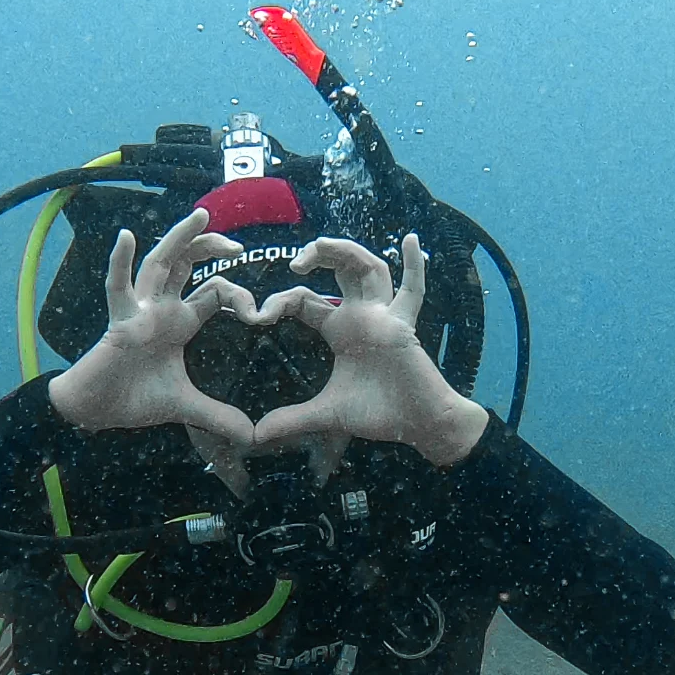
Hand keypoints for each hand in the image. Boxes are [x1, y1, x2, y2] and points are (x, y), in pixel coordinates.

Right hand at [48, 209, 258, 441]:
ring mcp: (139, 310)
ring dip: (179, 238)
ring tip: (200, 216)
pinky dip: (120, 262)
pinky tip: (126, 237)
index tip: (260, 313)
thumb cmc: (135, 399)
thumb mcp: (187, 407)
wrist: (98, 411)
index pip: (213, 293)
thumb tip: (252, 436)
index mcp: (179, 322)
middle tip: (237, 244)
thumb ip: (219, 417)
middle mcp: (161, 308)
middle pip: (187, 264)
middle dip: (210, 247)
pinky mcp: (119, 321)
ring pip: (160, 263)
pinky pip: (117, 287)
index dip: (238, 296)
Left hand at [252, 234, 487, 465]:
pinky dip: (414, 266)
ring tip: (322, 244)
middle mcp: (361, 315)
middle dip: (319, 255)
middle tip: (295, 261)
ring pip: (369, 268)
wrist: (417, 426)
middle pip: (340, 269)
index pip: (306, 300)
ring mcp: (384, 316)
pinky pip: (413, 292)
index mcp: (340, 330)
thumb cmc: (379, 413)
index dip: (282, 301)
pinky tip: (410, 239)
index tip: (259, 314)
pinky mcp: (403, 326)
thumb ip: (292, 420)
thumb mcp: (326, 414)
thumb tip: (256, 436)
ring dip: (347, 252)